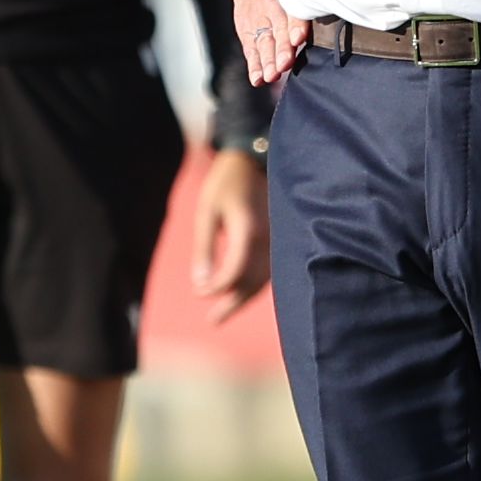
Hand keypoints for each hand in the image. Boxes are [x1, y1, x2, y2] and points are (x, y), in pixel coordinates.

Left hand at [190, 146, 270, 322]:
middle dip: (232, 303)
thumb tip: (200, 285)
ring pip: (264, 279)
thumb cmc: (226, 184)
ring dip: (244, 297)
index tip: (198, 293)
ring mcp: (279, 240)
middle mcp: (269, 239)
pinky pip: (271, 270)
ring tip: (223, 314)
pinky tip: (242, 292)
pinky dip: (256, 285)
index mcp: (249, 230)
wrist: (255, 159)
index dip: (217, 288)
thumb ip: (204, 249)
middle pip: (252, 282)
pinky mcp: (281, 240)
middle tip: (213, 321)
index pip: (235, 272)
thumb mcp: (207, 212)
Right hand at [232, 0, 307, 88]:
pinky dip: (254, 66)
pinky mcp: (245, 30)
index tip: (298, 39)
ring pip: (262, 43)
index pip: (291, 11)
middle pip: (275, 31)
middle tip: (285, 65)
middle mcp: (267, 8)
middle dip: (280, 50)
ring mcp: (254, 20)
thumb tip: (333, 10)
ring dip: (267, 61)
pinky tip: (258, 79)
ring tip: (271, 76)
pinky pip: (250, 50)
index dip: (294, 26)